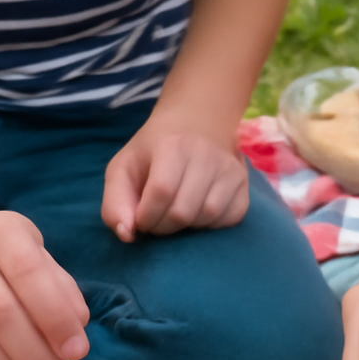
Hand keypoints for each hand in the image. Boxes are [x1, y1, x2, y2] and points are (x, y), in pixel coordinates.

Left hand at [101, 112, 248, 240]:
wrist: (196, 124)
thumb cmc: (153, 152)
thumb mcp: (123, 169)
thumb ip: (114, 203)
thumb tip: (127, 235)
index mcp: (172, 146)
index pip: (161, 192)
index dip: (146, 217)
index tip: (141, 219)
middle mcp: (206, 155)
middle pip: (183, 212)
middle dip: (163, 227)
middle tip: (157, 220)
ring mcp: (229, 169)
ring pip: (207, 217)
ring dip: (186, 227)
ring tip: (176, 214)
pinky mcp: (244, 185)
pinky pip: (229, 219)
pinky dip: (210, 225)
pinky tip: (197, 213)